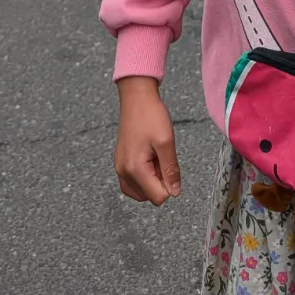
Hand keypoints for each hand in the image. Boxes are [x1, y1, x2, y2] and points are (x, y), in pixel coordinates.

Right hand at [114, 77, 180, 204]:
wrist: (136, 97)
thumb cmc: (151, 115)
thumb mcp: (166, 142)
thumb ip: (171, 170)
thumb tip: (174, 192)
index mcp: (134, 169)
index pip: (158, 197)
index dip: (169, 185)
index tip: (169, 164)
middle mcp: (123, 172)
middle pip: (149, 196)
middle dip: (159, 181)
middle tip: (161, 157)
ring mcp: (119, 168)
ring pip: (141, 192)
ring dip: (151, 179)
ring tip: (154, 157)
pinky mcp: (120, 163)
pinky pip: (132, 183)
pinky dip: (143, 177)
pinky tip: (148, 159)